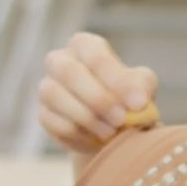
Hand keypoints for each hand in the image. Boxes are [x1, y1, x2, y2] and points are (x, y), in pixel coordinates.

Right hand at [40, 32, 158, 153]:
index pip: (96, 56)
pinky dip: (80, 135)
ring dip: (88, 118)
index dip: (116, 80)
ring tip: (111, 132)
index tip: (138, 104)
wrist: (112, 125)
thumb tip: (138, 100)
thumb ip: (141, 86)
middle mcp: (60, 60)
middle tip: (121, 119)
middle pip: (69, 72)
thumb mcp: (141, 85)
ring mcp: (48, 87)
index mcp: (84, 45)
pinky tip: (97, 140)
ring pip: (56, 97)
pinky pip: (56, 123)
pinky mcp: (45, 114)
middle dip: (98, 99)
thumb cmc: (126, 96)